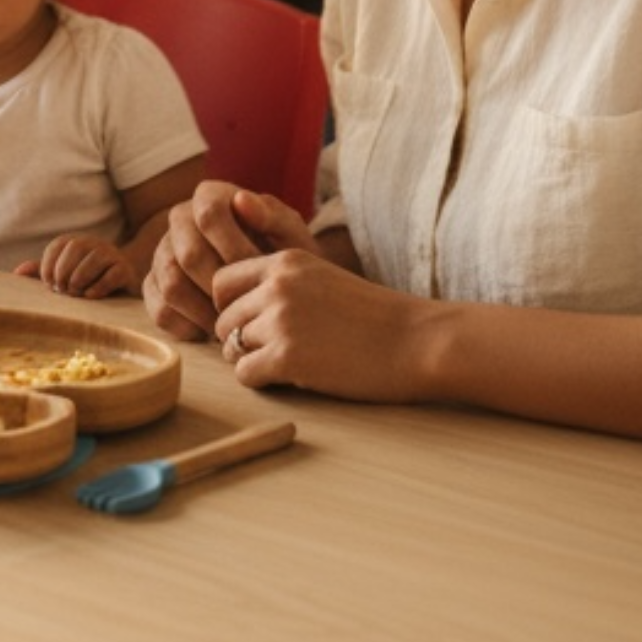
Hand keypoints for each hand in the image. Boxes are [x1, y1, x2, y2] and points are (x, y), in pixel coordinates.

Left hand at [16, 232, 138, 298]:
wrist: (122, 278)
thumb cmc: (85, 277)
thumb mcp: (63, 272)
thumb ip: (42, 271)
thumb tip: (16, 273)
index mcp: (74, 242)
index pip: (56, 247)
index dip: (48, 266)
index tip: (48, 285)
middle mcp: (93, 243)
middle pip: (75, 248)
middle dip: (64, 271)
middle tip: (62, 290)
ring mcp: (110, 254)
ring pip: (94, 259)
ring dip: (80, 278)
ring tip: (75, 293)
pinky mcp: (124, 269)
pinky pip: (112, 274)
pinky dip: (99, 286)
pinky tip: (89, 296)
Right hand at [142, 181, 317, 340]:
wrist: (271, 282)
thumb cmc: (281, 255)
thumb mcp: (290, 235)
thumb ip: (274, 216)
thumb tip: (241, 199)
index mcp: (209, 196)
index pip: (209, 214)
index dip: (234, 247)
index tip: (258, 274)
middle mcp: (179, 218)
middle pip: (189, 255)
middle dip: (223, 288)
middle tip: (248, 306)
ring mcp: (162, 252)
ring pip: (172, 285)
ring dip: (206, 311)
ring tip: (233, 321)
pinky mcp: (153, 284)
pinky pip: (160, 310)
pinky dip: (188, 326)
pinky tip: (213, 329)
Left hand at [212, 250, 427, 402]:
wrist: (418, 340)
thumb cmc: (376, 316)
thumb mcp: (323, 277)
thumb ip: (284, 283)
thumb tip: (241, 306)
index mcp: (285, 261)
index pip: (222, 280)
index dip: (230, 306)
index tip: (250, 322)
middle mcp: (276, 286)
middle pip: (222, 317)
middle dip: (238, 337)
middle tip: (267, 351)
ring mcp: (280, 321)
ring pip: (230, 346)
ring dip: (249, 359)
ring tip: (281, 365)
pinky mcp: (287, 358)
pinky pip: (245, 373)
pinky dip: (260, 381)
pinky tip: (288, 380)